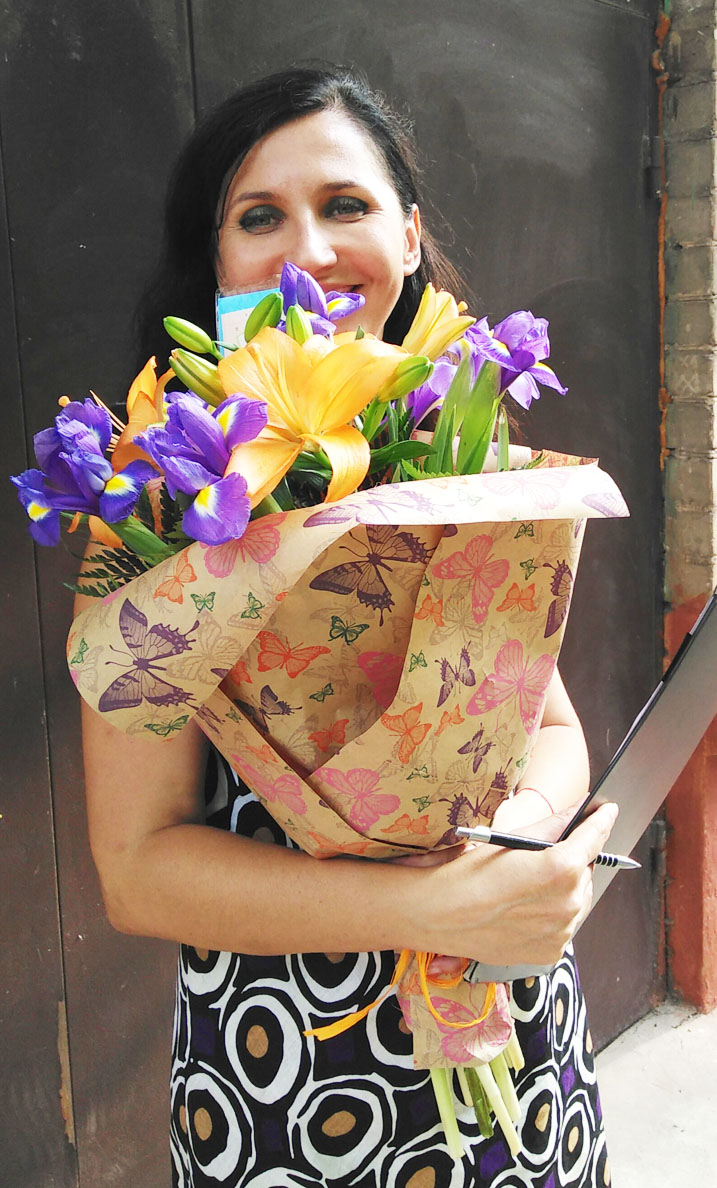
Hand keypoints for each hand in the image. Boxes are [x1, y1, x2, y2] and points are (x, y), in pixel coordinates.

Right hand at [417, 802, 618, 967]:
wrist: (439, 915)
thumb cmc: (468, 873)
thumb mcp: (510, 840)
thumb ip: (552, 826)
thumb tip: (578, 812)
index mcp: (560, 868)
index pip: (594, 838)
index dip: (602, 821)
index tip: (607, 811)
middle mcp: (569, 902)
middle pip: (586, 871)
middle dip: (573, 861)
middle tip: (544, 858)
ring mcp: (562, 932)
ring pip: (577, 900)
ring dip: (564, 890)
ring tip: (530, 887)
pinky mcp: (552, 953)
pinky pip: (564, 926)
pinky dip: (553, 915)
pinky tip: (525, 909)